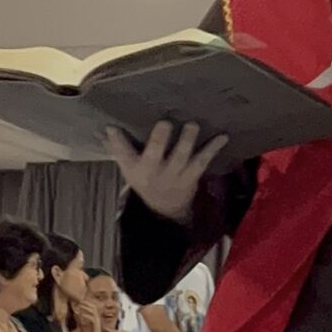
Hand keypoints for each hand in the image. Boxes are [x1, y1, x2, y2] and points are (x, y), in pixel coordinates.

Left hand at [74, 296, 102, 331]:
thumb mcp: (84, 326)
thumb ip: (81, 320)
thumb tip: (77, 313)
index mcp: (95, 318)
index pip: (93, 308)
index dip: (87, 304)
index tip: (81, 301)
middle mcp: (97, 319)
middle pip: (94, 307)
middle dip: (87, 303)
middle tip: (80, 301)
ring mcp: (97, 322)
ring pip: (93, 311)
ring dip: (86, 308)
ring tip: (80, 306)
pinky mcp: (96, 326)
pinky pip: (92, 318)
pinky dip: (86, 316)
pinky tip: (82, 315)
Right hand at [104, 120, 226, 222]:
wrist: (165, 209)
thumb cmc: (145, 179)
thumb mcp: (128, 168)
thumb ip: (118, 147)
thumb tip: (107, 126)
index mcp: (136, 168)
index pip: (123, 155)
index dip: (118, 142)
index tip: (112, 127)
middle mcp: (155, 171)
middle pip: (155, 154)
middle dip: (160, 140)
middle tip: (165, 122)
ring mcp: (175, 174)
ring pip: (181, 157)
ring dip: (187, 141)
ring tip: (192, 125)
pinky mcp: (193, 175)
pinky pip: (203, 161)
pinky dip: (213, 148)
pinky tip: (223, 136)